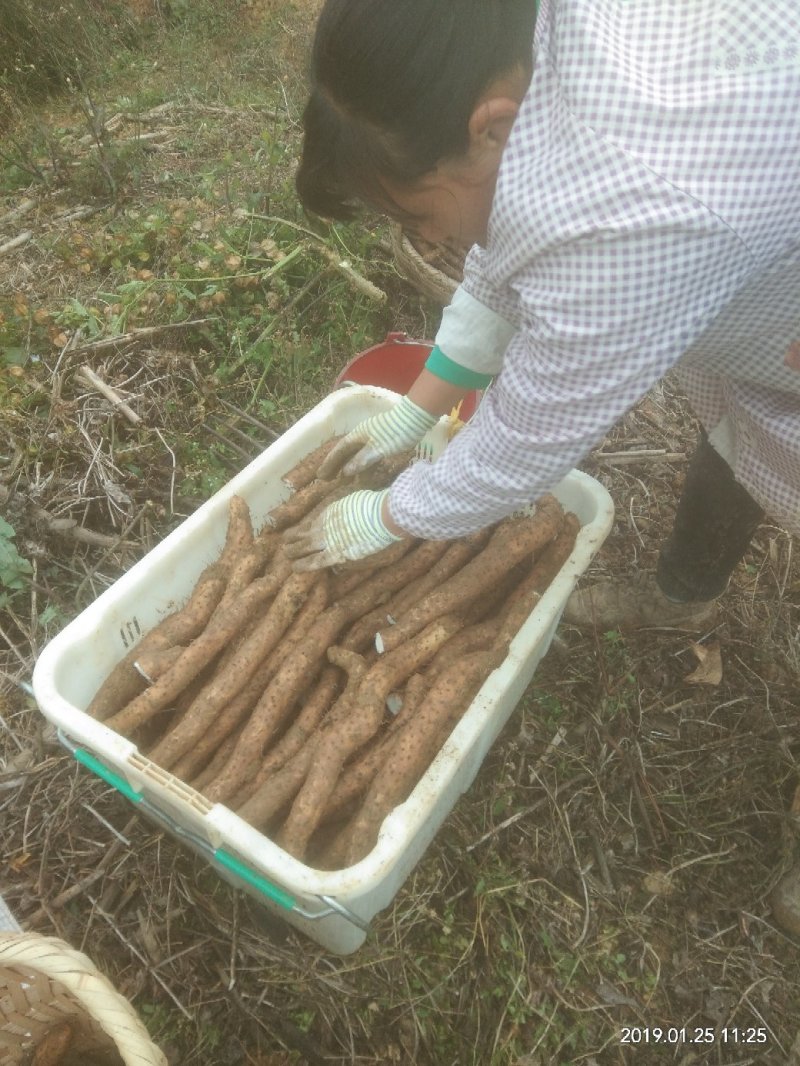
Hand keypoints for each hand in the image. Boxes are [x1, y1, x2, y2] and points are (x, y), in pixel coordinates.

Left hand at [284, 489, 403, 570]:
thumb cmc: (373, 506)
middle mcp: (325, 525)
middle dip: (293, 538)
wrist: (380, 516)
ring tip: (286, 555)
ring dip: (294, 551)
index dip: (304, 528)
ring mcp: (328, 539)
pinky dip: (304, 565)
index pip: (313, 522)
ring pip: (304, 547)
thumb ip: (348, 508)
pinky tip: (295, 568)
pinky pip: (315, 561)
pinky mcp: (335, 554)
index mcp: (330, 511)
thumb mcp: (355, 501)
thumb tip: (350, 508)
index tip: (299, 531)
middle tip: (285, 542)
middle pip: (304, 533)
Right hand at [318, 395, 437, 478]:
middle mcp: (363, 434)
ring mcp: (374, 436)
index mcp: (358, 434)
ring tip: (344, 480)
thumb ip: (361, 460)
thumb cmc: (395, 433)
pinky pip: (368, 454)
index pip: (339, 451)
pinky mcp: (384, 440)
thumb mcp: (378, 449)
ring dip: (350, 466)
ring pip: (357, 453)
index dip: (330, 464)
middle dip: (336, 465)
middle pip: (346, 452)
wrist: (416, 418)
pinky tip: (365, 474)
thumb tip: (346, 472)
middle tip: (327, 479)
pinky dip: (364, 464)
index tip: (321, 476)